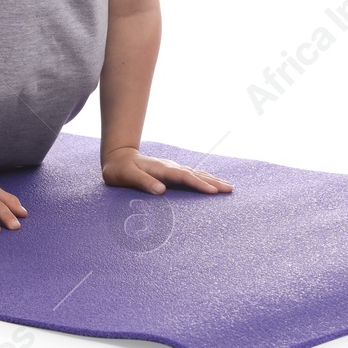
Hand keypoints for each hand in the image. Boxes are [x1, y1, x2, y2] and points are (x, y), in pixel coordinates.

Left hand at [101, 147, 232, 194]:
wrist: (117, 156)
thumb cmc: (119, 169)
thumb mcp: (126, 176)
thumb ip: (143, 182)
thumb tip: (162, 190)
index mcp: (161, 169)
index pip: (184, 177)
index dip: (199, 184)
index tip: (213, 191)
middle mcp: (170, 167)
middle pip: (195, 174)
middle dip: (213, 182)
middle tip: (230, 189)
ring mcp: (171, 168)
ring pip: (195, 173)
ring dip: (211, 179)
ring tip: (227, 186)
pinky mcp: (171, 171)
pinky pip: (191, 175)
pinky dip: (204, 178)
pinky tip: (211, 182)